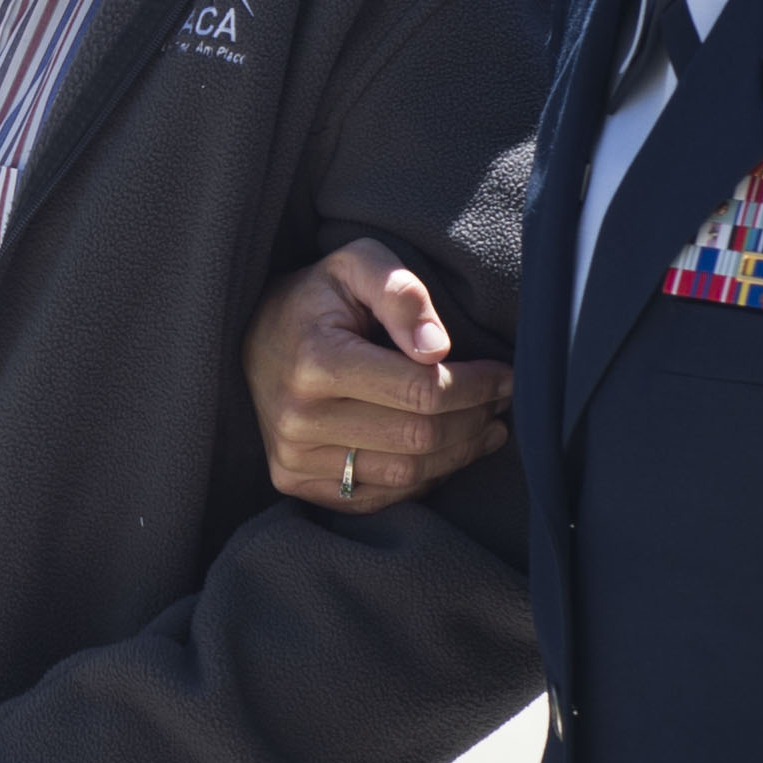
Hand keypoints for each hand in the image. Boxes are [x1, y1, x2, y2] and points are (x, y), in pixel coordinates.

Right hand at [245, 237, 511, 514]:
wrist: (255, 337)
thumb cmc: (319, 297)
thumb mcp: (358, 265)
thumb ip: (401, 294)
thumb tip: (438, 349)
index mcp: (316, 362)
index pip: (422, 391)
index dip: (477, 387)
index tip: (507, 376)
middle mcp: (298, 418)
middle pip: (419, 438)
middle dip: (474, 420)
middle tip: (501, 402)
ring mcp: (293, 456)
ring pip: (405, 474)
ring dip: (457, 454)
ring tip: (484, 426)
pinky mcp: (294, 480)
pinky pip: (376, 497)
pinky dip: (421, 480)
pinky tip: (444, 453)